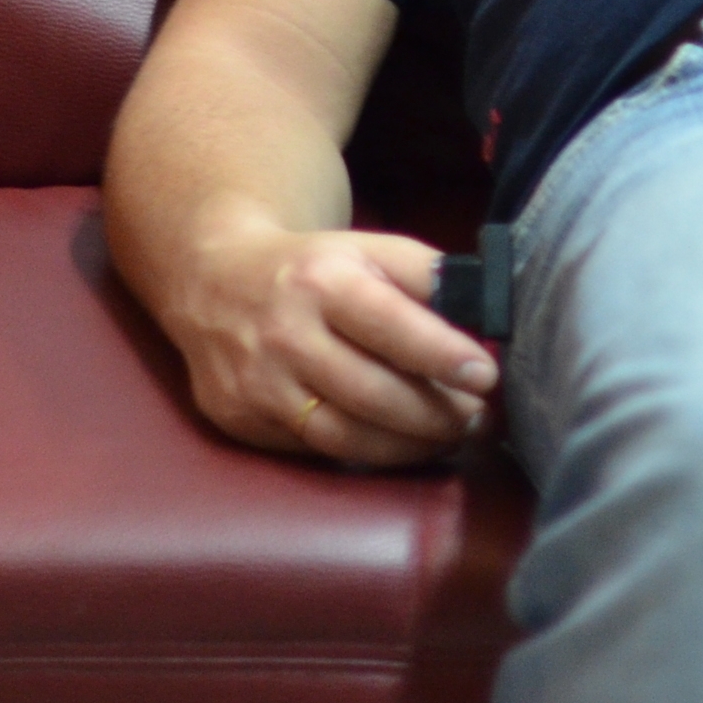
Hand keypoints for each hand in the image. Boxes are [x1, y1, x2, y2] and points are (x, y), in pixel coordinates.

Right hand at [166, 214, 499, 469]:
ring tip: (450, 437)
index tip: (488, 376)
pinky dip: (366, 453)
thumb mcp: (369, 250)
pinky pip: (314, 450)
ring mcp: (256, 384)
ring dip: (409, 445)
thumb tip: (487, 318)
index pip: (390, 324)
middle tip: (479, 418)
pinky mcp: (240, 421)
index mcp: (321, 280)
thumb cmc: (315, 268)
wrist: (215, 281)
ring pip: (344, 437)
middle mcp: (283, 334)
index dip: (442, 354)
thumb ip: (428, 277)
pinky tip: (401, 443)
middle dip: (436, 414)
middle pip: (372, 393)